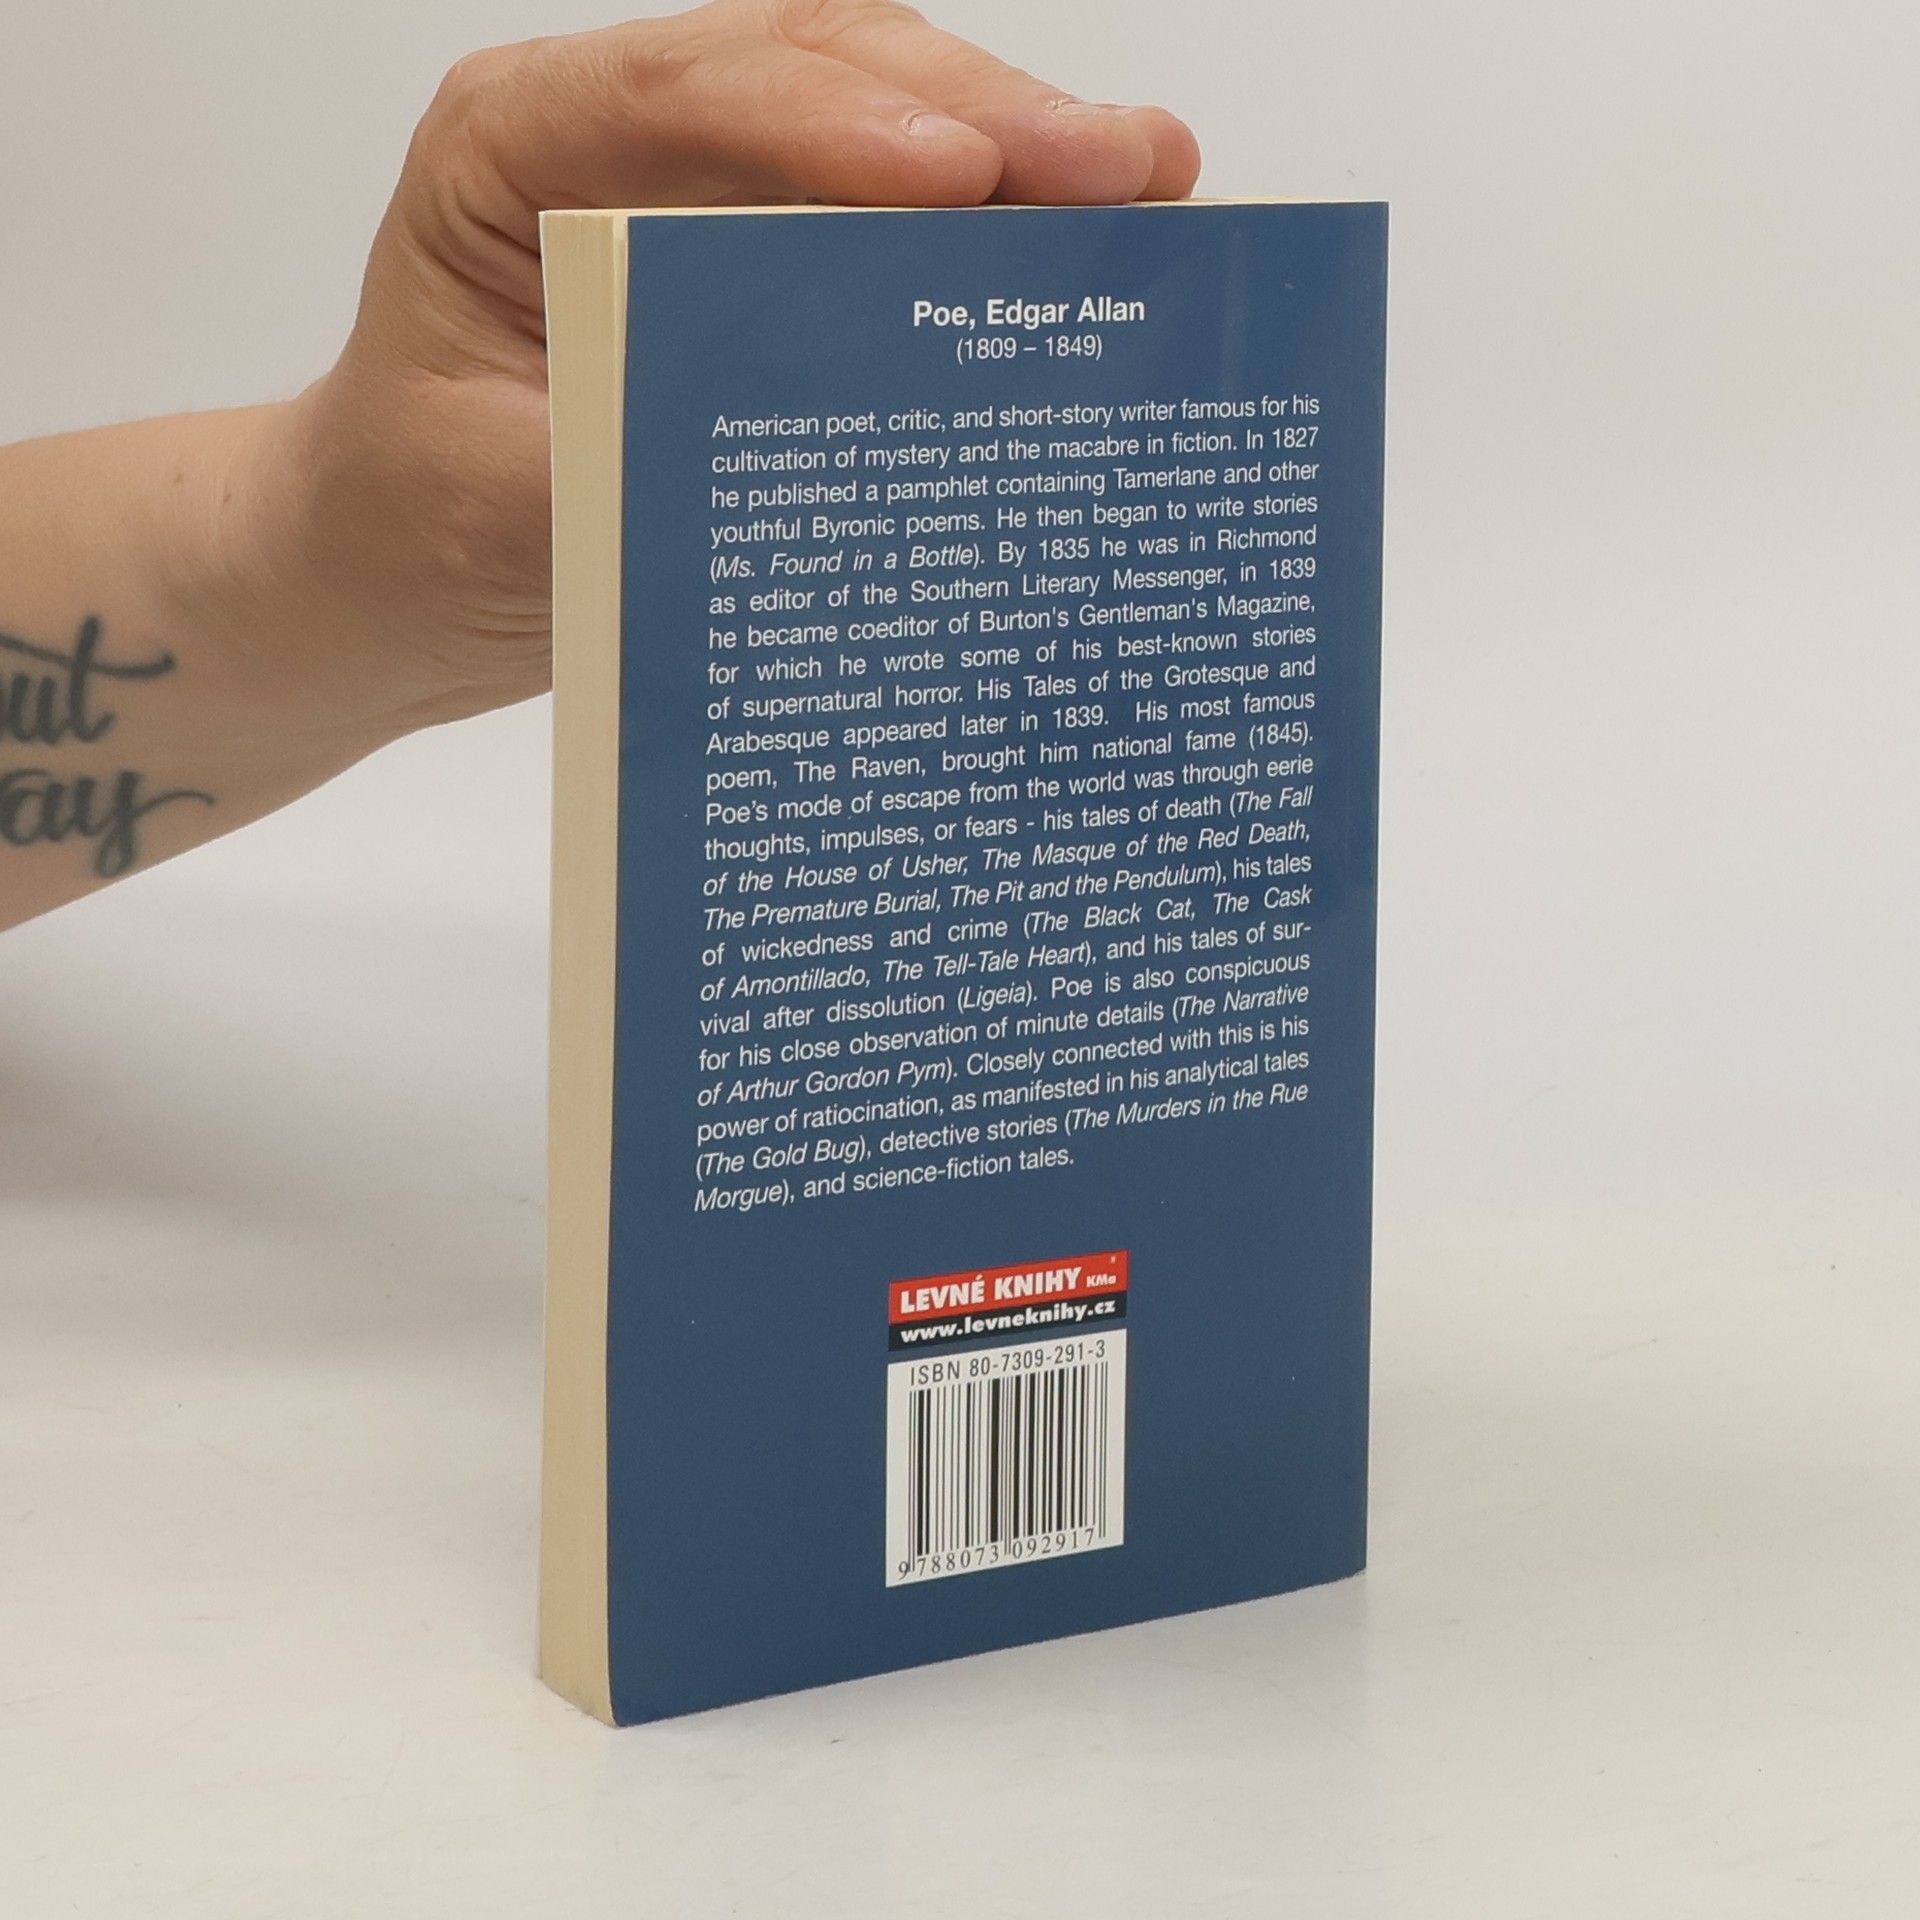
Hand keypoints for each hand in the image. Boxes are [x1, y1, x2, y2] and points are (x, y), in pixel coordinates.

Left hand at [250, 0, 1200, 740]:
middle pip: (811, 69)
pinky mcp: (761, 254)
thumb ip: (633, 466)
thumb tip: (812, 466)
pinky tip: (1095, 233)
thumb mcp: (499, 513)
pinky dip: (993, 224)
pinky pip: (889, 211)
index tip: (964, 174)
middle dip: (977, 111)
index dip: (831, 122)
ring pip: (875, 111)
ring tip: (1151, 181)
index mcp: (508, 154)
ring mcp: (698, 183)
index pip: (678, 94)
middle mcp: (609, 136)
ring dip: (1016, 145)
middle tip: (1121, 167)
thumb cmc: (416, 524)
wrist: (394, 565)